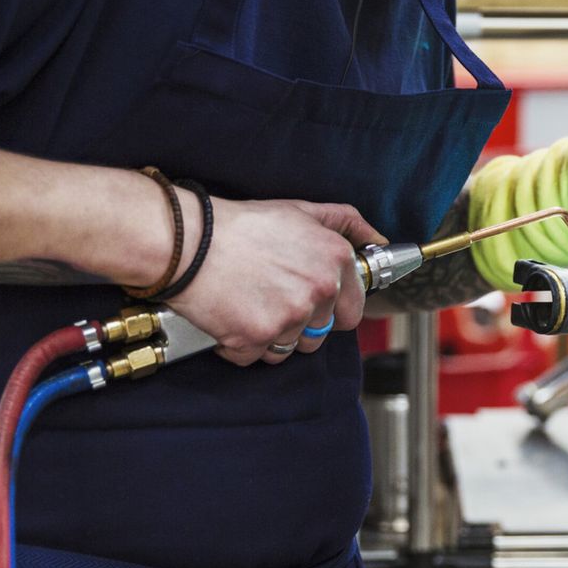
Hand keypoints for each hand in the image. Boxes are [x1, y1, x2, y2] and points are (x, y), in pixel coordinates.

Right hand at [164, 197, 383, 366]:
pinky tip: (230, 314)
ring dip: (270, 335)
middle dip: (299, 326)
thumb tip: (377, 237)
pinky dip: (240, 343)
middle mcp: (319, 291)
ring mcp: (289, 318)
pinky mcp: (257, 339)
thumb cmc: (241, 226)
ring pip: (288, 349)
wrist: (189, 242)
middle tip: (271, 298)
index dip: (329, 308)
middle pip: (319, 335)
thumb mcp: (300, 211)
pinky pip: (255, 356)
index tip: (309, 300)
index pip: (352, 311)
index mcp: (335, 260)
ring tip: (249, 302)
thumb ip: (345, 222)